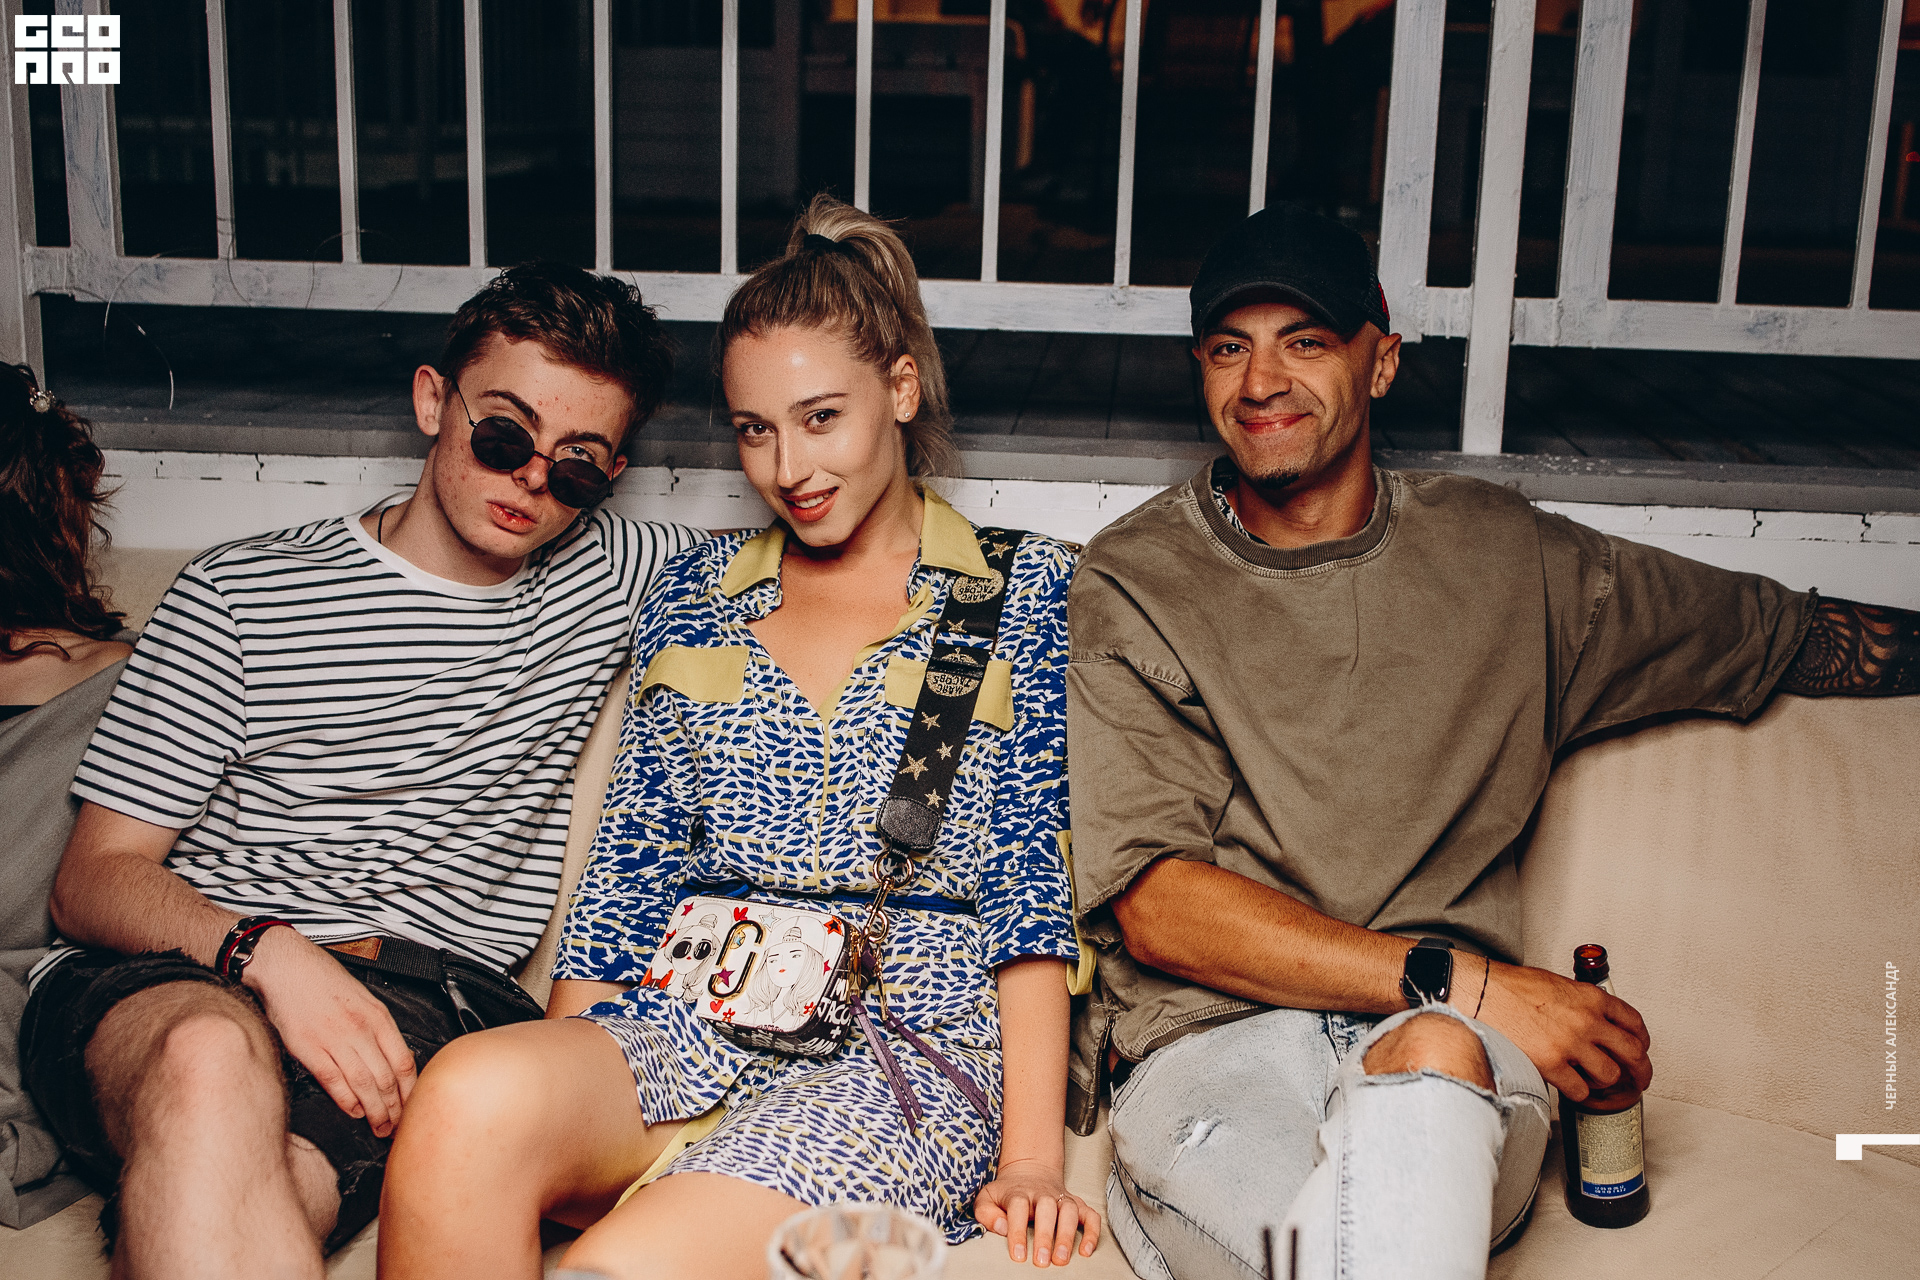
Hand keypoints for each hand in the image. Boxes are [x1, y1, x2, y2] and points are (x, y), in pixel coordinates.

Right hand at [244, 927, 418, 1135]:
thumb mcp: (363, 998)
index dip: (411, 1090)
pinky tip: (354, 1112)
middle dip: (395, 1108)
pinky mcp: (308, 1048)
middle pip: (387, 1078)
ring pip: (364, 1085)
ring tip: (379, 1127)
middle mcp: (360, 1029)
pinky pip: (334, 1081)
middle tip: (396, 1127)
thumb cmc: (323, 981)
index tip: (412, 1107)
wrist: (286, 966)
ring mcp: (334, 1039)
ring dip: (374, 1111)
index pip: (404, 1061)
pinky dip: (346, 1101)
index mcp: (378, 1016)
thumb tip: (391, 1059)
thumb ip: (377, 1028)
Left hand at [974, 1158, 1100, 1266]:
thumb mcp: (987, 1197)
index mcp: (1019, 1193)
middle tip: (1042, 1261)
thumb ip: (986, 1212)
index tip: (1018, 1255)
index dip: (1018, 1231)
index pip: (1018, 1208)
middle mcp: (1042, 1194)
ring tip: (1062, 1259)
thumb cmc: (1007, 1192)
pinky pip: (1091, 1215)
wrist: (1030, 1171)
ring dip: (1067, 1235)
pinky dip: (1093, 1231)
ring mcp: (1061, 1197)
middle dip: (1045, 1236)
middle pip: (1046, 1209)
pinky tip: (1087, 1250)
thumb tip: (1000, 1227)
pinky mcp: (1077, 1204)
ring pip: (1069, 1211)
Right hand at [1474, 957, 1652, 1101]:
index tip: (1639, 1049)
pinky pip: (1580, 1090)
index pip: (1634, 1022)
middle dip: (1640, 1071)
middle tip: (1638, 1079)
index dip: (1641, 1040)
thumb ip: (1582, 1003)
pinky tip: (1570, 1086)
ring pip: (1610, 1075)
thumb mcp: (1558, 984)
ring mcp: (1571, 1044)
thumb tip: (1593, 1020)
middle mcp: (1587, 1021)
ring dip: (1604, 1082)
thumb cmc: (1512, 987)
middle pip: (1633, 1053)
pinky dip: (1579, 1093)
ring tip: (1594, 1081)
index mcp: (1591, 998)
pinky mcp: (1552, 1064)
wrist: (1482, 992)